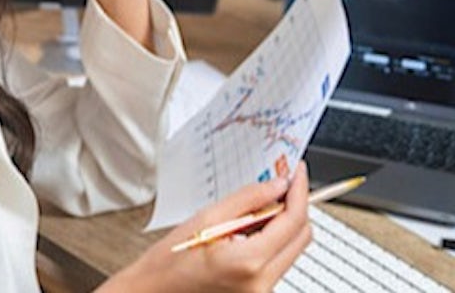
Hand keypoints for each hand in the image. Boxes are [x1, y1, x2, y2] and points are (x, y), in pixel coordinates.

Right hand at [101, 163, 313, 292]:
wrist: (152, 292)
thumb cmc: (169, 262)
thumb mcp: (207, 218)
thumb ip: (249, 199)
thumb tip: (278, 184)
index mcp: (249, 263)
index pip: (294, 220)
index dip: (299, 190)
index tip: (297, 173)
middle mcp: (261, 284)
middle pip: (301, 237)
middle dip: (294, 208)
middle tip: (280, 186)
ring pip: (291, 250)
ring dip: (281, 226)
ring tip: (252, 213)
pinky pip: (277, 263)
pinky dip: (270, 243)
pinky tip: (247, 233)